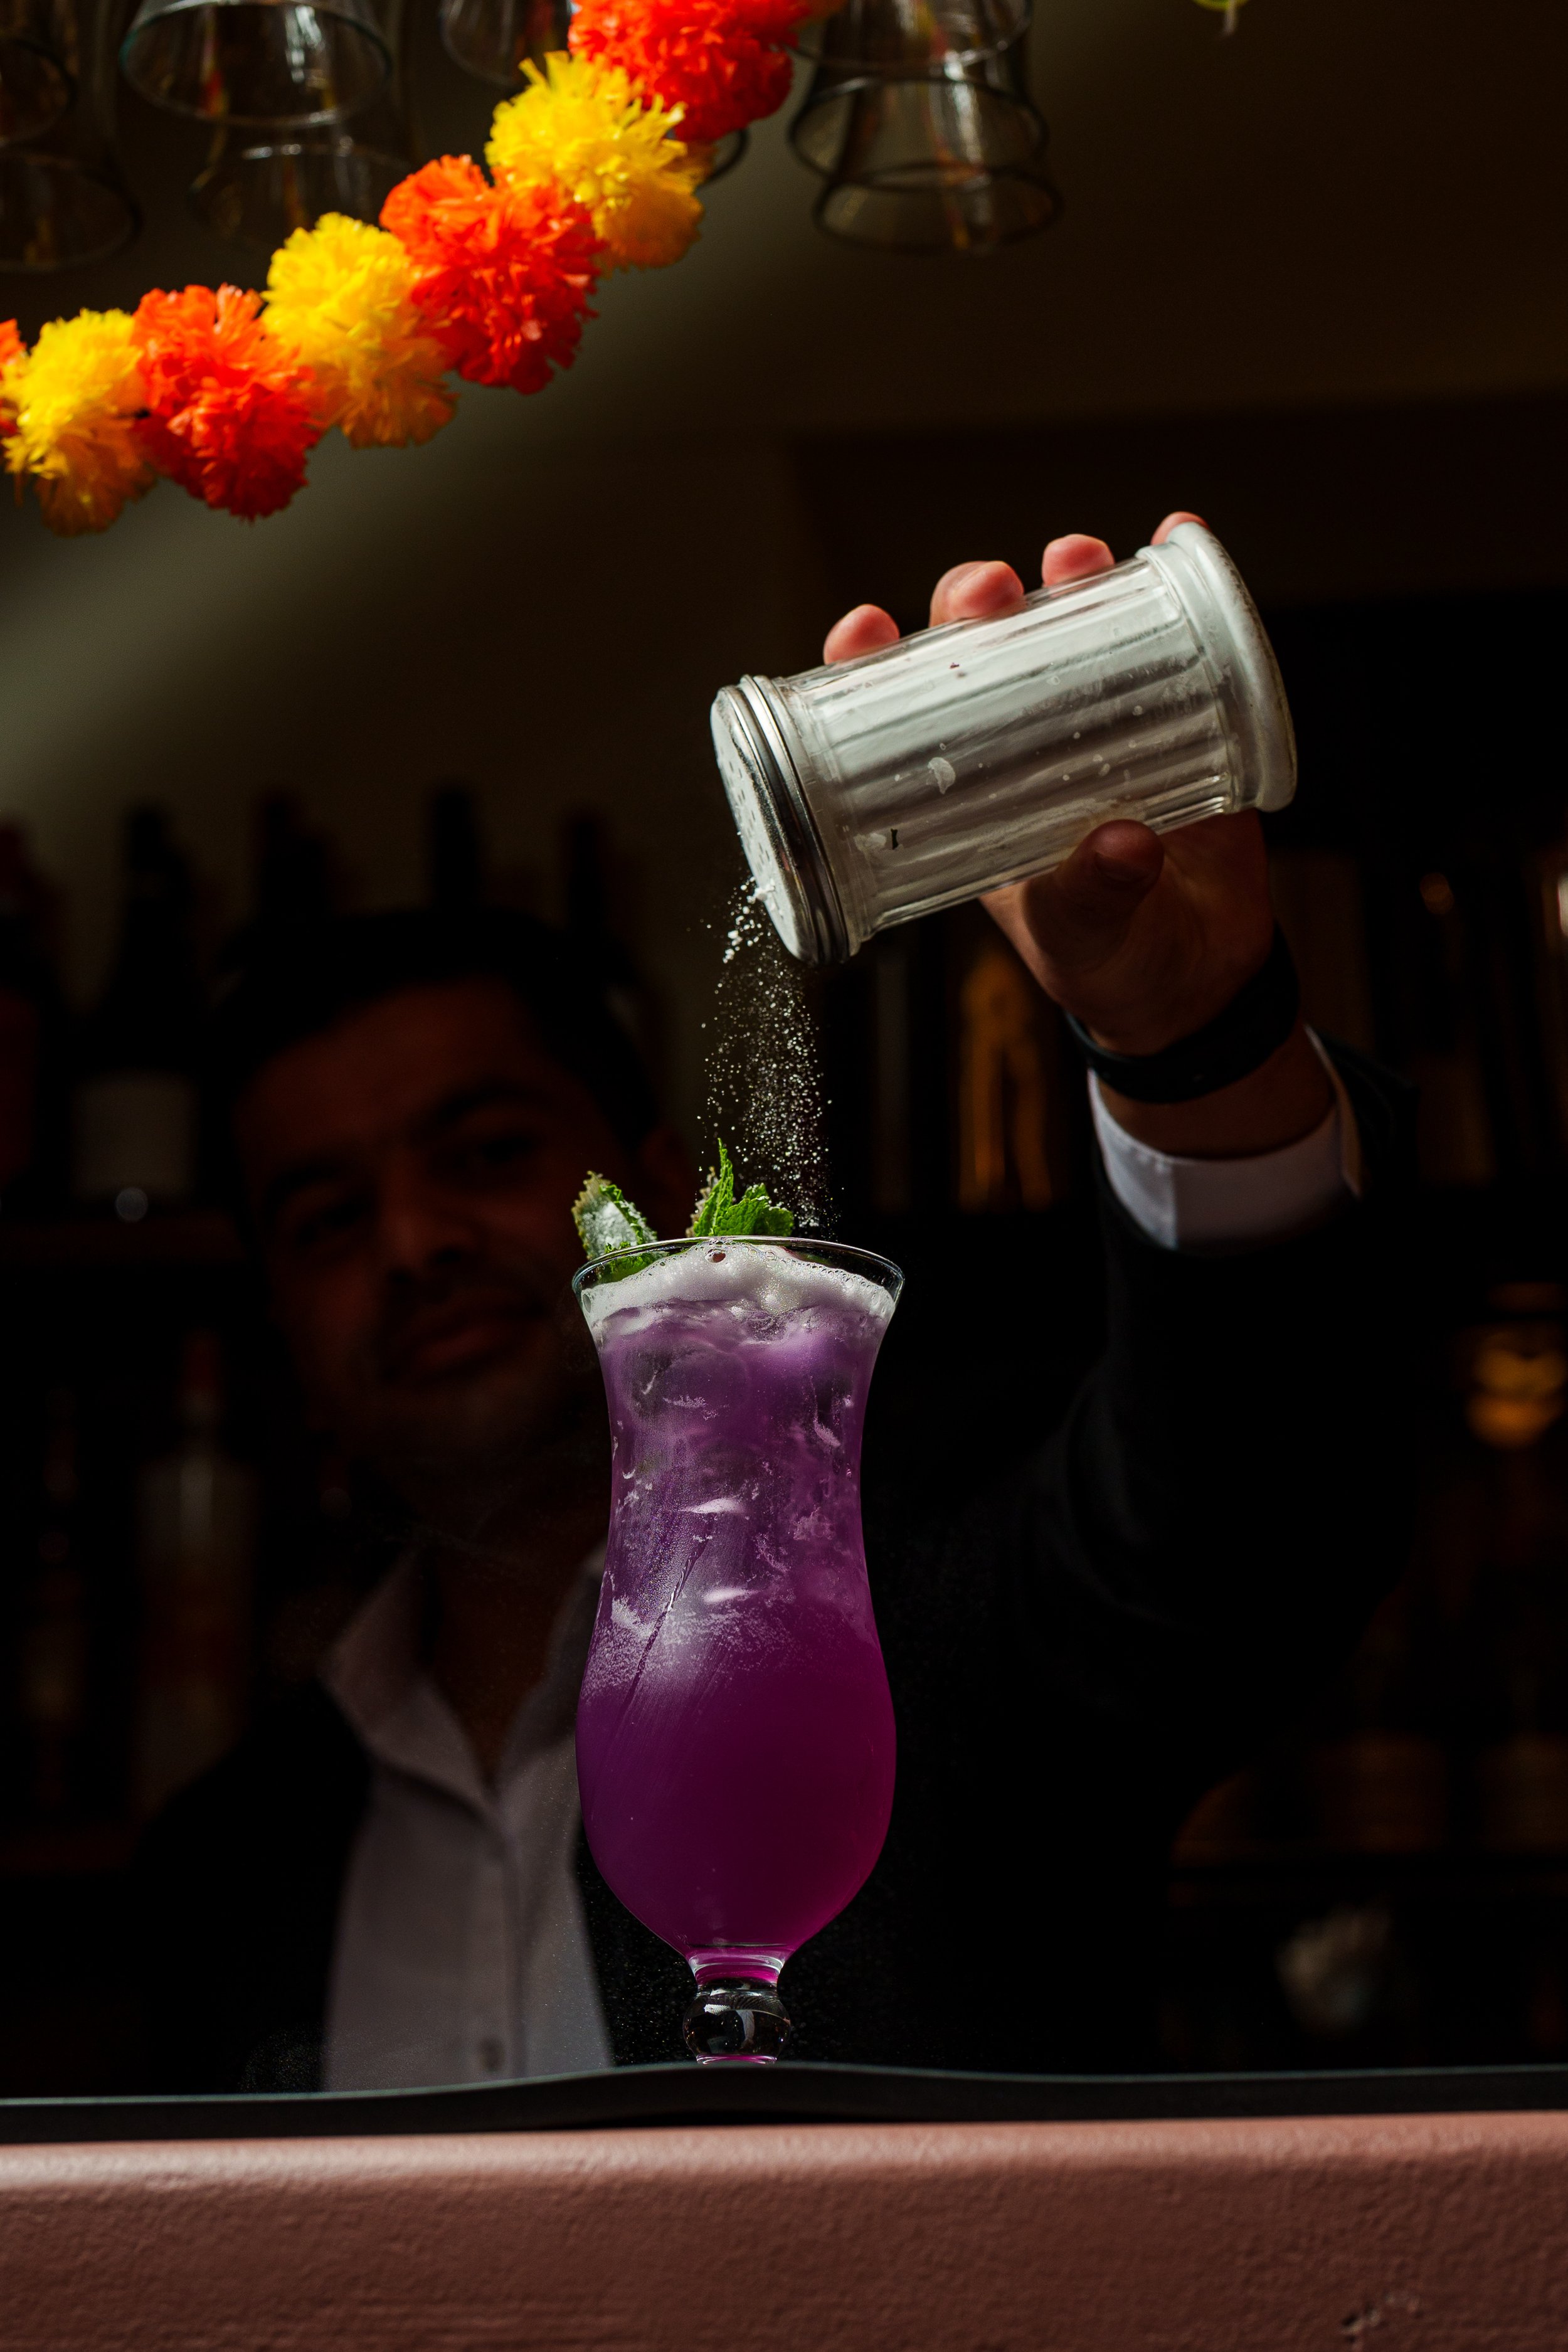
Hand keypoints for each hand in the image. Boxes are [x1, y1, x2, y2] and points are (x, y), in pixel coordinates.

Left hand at [823, 516, 1333, 1157]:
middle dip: (972, 602)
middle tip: (989, 593)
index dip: (871, 665)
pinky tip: (1175, 535)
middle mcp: (1020, 746)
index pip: (898, 715)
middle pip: (979, 647)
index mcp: (965, 797)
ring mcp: (1096, 721)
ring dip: (1063, 577)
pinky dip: (1170, 581)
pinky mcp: (1174, 713)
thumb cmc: (1110, 960)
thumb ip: (1094, 896)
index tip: (865, 629)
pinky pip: (1169, 635)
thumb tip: (1124, 844)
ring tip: (1072, 558)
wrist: (1201, 973)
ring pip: (1065, 625)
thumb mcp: (1083, 938)